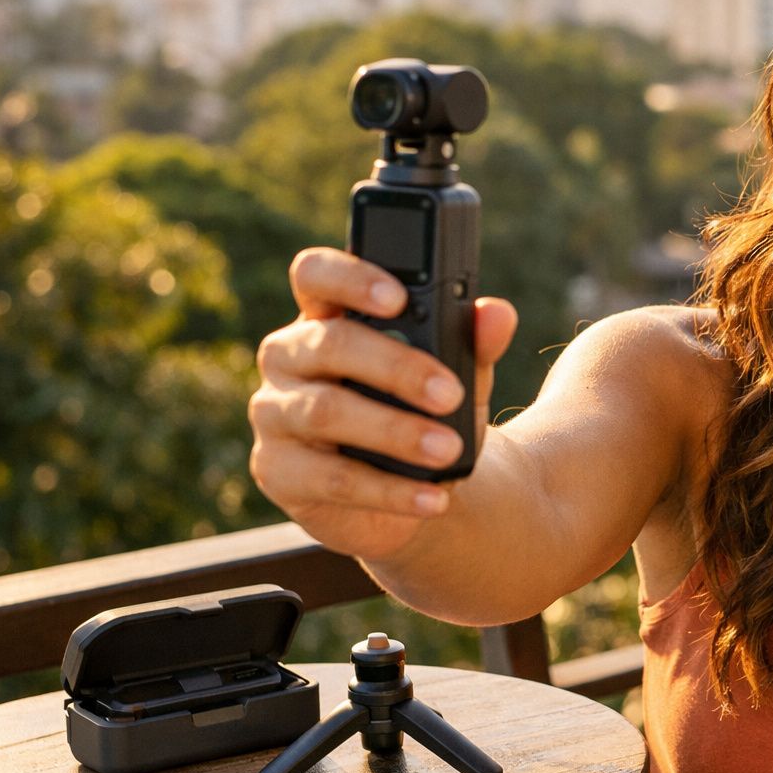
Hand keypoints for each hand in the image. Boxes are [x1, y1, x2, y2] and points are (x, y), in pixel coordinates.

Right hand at [248, 247, 517, 560]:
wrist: (419, 489)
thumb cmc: (428, 413)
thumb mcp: (460, 377)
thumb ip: (475, 344)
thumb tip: (498, 314)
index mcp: (327, 316)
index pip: (316, 276)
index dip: (349, 278)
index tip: (398, 299)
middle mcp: (289, 357)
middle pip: (329, 344)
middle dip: (396, 367)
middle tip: (451, 393)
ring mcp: (274, 414)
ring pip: (325, 412)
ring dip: (395, 431)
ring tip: (448, 448)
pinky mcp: (278, 471)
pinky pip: (330, 479)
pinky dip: (389, 489)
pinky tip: (432, 497)